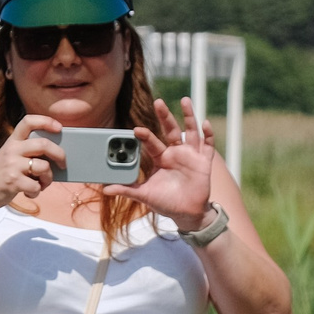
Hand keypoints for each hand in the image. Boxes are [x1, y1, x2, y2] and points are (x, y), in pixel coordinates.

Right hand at [0, 115, 64, 212]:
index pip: (28, 121)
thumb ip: (26, 151)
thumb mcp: (10, 156)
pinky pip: (36, 185)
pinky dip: (37, 191)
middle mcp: (11, 150)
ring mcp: (12, 165)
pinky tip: (30, 192)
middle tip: (63, 164)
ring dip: (48, 178)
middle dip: (60, 155)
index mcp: (12, 141)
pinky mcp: (13, 181)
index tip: (59, 128)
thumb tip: (55, 154)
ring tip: (42, 183)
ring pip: (44, 167)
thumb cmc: (1, 175)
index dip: (46, 121)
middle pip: (44, 144)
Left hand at [129, 97, 218, 231]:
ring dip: (188, 116)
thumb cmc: (165, 202)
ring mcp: (190, 155)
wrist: (186, 213)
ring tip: (184, 100)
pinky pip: (208, 145)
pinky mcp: (204, 161)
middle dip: (164, 116)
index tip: (136, 130)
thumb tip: (105, 189)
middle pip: (170, 130)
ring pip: (190, 131)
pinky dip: (208, 135)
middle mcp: (175, 152)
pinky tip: (205, 124)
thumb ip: (126, 190)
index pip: (151, 142)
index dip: (145, 136)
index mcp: (160, 158)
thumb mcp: (145, 195)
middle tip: (158, 102)